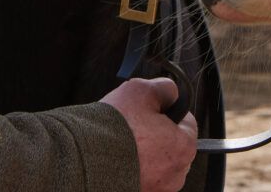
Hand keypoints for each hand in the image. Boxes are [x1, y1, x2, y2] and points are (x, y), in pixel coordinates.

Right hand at [101, 77, 197, 191]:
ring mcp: (156, 190)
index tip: (154, 109)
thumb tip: (171, 93)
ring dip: (145, 153)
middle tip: (137, 125)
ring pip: (157, 163)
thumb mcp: (143, 89)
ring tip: (124, 142)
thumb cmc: (114, 127)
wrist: (82, 159)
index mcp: (184, 148)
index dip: (170, 111)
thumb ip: (165, 89)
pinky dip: (133, 168)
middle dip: (158, 134)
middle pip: (172, 145)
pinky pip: (142, 177)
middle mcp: (174, 176)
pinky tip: (118, 157)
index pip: (188, 123)